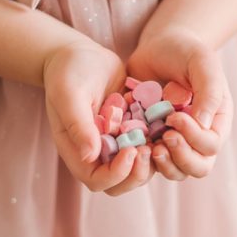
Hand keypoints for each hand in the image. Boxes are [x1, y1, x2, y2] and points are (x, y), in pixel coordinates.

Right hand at [42, 40, 151, 197]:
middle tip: (150, 149)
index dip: (116, 174)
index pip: (97, 180)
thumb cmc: (68, 73)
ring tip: (163, 137)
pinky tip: (168, 125)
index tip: (131, 151)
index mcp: (77, 150)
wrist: (79, 54)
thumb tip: (89, 156)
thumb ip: (78, 125)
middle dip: (138, 173)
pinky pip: (149, 145)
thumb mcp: (69, 95)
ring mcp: (116, 143)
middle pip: (121, 183)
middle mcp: (97, 152)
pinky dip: (159, 141)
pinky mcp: (133, 130)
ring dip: (153, 159)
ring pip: (139, 167)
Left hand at [126, 28, 231, 182]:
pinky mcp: (152, 140)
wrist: (158, 46)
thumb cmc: (185, 51)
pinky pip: (149, 162)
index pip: (211, 145)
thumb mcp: (202, 62)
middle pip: (198, 167)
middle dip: (180, 157)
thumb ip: (209, 91)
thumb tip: (202, 124)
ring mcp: (175, 141)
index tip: (174, 117)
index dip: (193, 138)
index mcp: (216, 121)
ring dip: (163, 164)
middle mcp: (199, 137)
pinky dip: (141, 158)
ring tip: (148, 147)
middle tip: (163, 138)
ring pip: (175, 171)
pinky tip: (130, 143)